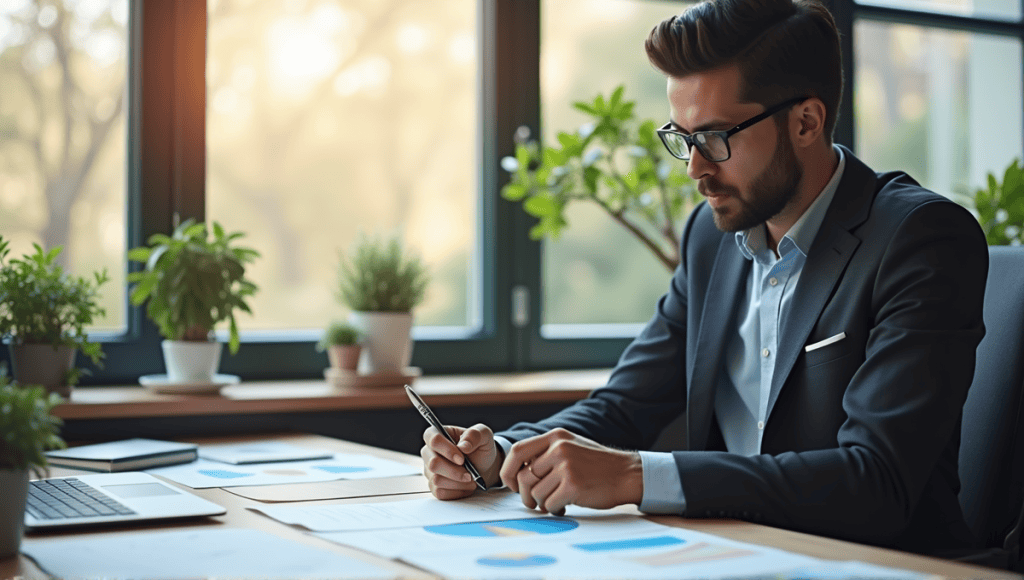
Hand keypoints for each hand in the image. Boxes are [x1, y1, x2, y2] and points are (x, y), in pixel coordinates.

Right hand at [421, 423, 501, 499]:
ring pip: (436, 480)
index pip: (434, 440)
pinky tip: (465, 486)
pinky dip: (456, 491)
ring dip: (457, 483)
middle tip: (469, 474)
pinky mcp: (433, 485)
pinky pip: (440, 492)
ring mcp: (429, 469)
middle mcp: (429, 451)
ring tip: (470, 479)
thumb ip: (474, 435)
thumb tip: (463, 446)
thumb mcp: (484, 435)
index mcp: (438, 433)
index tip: (462, 459)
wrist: (484, 467)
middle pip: (433, 463)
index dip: (447, 450)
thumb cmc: (480, 448)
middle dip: (454, 471)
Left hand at [500, 428, 642, 514]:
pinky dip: (554, 510)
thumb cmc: (598, 465)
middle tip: (534, 502)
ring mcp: (566, 466)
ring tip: (555, 502)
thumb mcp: (571, 446)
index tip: (512, 485)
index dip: (508, 471)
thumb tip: (517, 473)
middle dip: (525, 495)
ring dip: (542, 504)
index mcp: (556, 437)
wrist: (627, 474)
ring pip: (535, 493)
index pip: (517, 451)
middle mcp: (559, 448)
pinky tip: (565, 506)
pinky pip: (550, 504)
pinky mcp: (573, 485)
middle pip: (523, 477)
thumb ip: (547, 454)